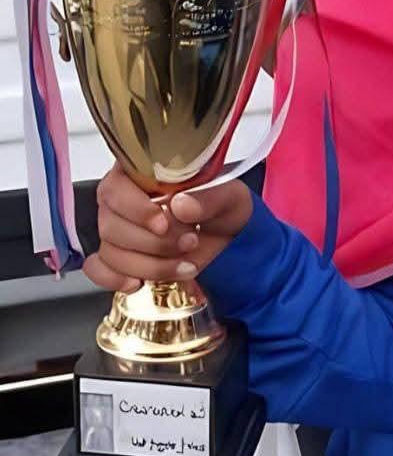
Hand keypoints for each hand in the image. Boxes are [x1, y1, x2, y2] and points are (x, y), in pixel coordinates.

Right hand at [83, 163, 252, 293]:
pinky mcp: (119, 255)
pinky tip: (139, 282)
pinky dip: (115, 279)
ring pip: (110, 252)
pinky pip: (98, 269)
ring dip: (149, 265)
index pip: (116, 189)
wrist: (229, 237)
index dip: (136, 210)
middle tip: (189, 242)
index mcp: (141, 173)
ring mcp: (117, 229)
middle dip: (154, 243)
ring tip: (185, 263)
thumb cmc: (223, 207)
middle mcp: (121, 200)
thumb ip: (210, 198)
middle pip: (111, 226)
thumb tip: (181, 205)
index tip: (164, 224)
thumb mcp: (230, 197)